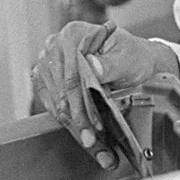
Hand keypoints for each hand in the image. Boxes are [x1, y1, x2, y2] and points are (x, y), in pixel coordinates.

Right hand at [31, 22, 177, 168]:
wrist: (132, 58)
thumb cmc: (131, 54)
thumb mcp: (127, 57)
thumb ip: (110, 63)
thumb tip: (93, 66)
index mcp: (74, 34)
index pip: (72, 77)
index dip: (82, 105)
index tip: (94, 128)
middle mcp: (56, 46)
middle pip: (62, 93)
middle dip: (79, 122)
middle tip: (94, 143)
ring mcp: (49, 63)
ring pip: (57, 104)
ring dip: (74, 127)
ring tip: (94, 145)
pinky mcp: (48, 79)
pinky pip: (53, 106)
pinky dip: (69, 122)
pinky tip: (83, 134)